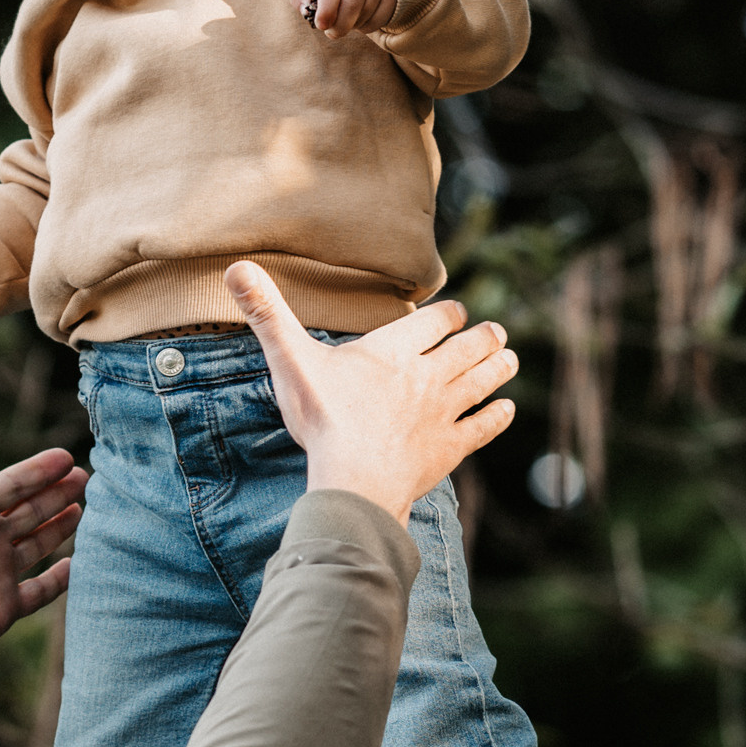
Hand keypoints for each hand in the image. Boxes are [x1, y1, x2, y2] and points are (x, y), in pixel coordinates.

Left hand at [0, 426, 84, 705]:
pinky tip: (77, 566)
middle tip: (86, 476)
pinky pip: (39, 590)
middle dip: (56, 492)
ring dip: (60, 527)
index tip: (65, 455)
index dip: (37, 470)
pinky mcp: (4, 607)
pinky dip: (59, 580)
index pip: (10, 485)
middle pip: (29, 510)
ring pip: (37, 544)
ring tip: (84, 508)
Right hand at [225, 262, 514, 520]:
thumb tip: (235, 266)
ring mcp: (443, 413)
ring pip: (482, 381)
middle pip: (468, 348)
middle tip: (497, 332)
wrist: (356, 479)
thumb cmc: (324, 420)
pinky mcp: (450, 448)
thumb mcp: (291, 361)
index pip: (433, 320)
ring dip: (499, 368)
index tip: (456, 312)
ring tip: (510, 358)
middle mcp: (427, 376)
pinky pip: (482, 427)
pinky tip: (506, 409)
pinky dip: (497, 416)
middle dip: (484, 338)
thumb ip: (267, 314)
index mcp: (393, 350)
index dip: (448, 314)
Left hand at [292, 0, 398, 36]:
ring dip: (352, 26)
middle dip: (339, 24)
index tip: (320, 25)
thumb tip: (306, 9)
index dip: (326, 9)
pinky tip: (359, 21)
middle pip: (351, 2)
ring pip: (366, 11)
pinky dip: (367, 26)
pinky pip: (380, 18)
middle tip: (331, 33)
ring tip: (345, 23)